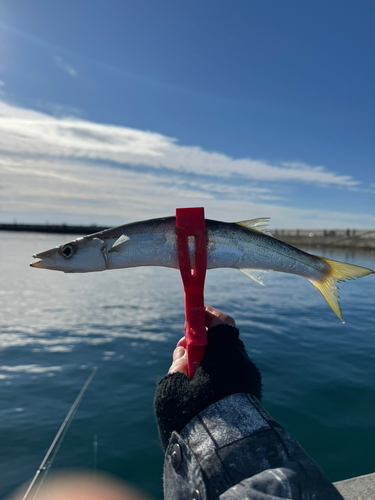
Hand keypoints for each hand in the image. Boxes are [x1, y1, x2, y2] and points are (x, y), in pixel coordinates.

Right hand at [154, 305, 261, 450]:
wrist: (225, 455)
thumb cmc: (193, 418)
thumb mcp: (172, 389)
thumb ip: (177, 365)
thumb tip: (183, 353)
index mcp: (225, 354)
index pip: (222, 323)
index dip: (207, 317)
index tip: (192, 320)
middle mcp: (242, 363)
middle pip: (225, 341)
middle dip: (204, 341)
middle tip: (184, 351)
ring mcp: (250, 380)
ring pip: (229, 360)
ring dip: (211, 361)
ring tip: (190, 377)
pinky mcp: (252, 396)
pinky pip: (234, 375)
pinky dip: (219, 375)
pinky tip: (203, 391)